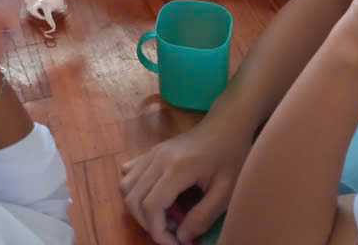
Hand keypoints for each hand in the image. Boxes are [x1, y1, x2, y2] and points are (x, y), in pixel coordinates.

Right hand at [120, 114, 252, 244]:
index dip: (158, 232)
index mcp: (177, 168)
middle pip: (134, 199)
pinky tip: (157, 198)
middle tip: (174, 232)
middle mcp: (158, 159)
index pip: (151, 206)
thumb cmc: (231, 154)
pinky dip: (135, 192)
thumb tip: (181, 238)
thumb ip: (203, 216)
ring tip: (166, 216)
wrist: (226, 123)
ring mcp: (152, 153)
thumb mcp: (226, 190)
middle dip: (149, 225)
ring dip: (139, 209)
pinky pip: (130, 174)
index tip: (175, 244)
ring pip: (126, 187)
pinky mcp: (151, 152)